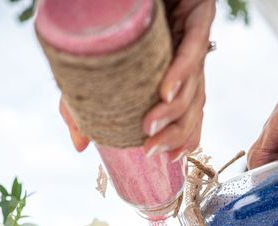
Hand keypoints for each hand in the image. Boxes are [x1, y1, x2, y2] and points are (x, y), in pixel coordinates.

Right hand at [60, 0, 215, 158]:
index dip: (184, 138)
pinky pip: (194, 46)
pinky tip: (166, 92)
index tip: (169, 158)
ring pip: (194, 80)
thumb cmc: (107, 21)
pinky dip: (179, 72)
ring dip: (174, 110)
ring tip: (151, 128)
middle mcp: (188, 58)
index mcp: (174, 72)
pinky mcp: (198, 12)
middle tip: (152, 150)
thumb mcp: (95, 67)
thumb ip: (85, 104)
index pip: (189, 112)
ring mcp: (193, 36)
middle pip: (194, 103)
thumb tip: (79, 145)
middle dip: (176, 133)